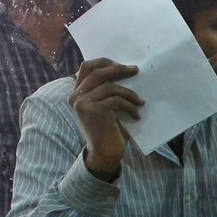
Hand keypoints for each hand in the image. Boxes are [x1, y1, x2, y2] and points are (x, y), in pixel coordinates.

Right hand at [70, 59, 141, 176]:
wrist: (105, 153)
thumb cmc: (109, 129)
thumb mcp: (105, 106)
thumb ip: (106, 90)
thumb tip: (125, 69)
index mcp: (77, 93)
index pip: (87, 67)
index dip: (104, 62)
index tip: (121, 64)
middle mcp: (76, 97)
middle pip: (98, 73)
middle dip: (119, 70)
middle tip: (135, 70)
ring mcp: (83, 104)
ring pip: (110, 87)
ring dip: (129, 93)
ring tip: (140, 102)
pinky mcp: (94, 111)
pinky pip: (116, 100)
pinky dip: (130, 106)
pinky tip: (136, 115)